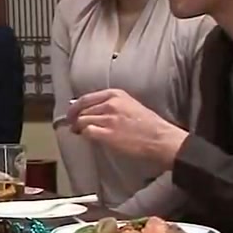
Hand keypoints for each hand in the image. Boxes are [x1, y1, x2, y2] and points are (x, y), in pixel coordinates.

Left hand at [68, 88, 188, 167]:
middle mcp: (110, 104)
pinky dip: (84, 135)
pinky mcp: (107, 134)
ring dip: (78, 128)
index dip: (75, 107)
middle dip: (75, 118)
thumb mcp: (130, 104)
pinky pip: (87, 132)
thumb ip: (110, 104)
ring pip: (81, 120)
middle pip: (82, 110)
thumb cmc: (149, 124)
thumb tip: (88, 109)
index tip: (72, 113)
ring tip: (79, 132)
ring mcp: (108, 118)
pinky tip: (87, 137)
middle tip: (74, 126)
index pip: (86, 98)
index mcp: (116, 94)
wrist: (160, 138)